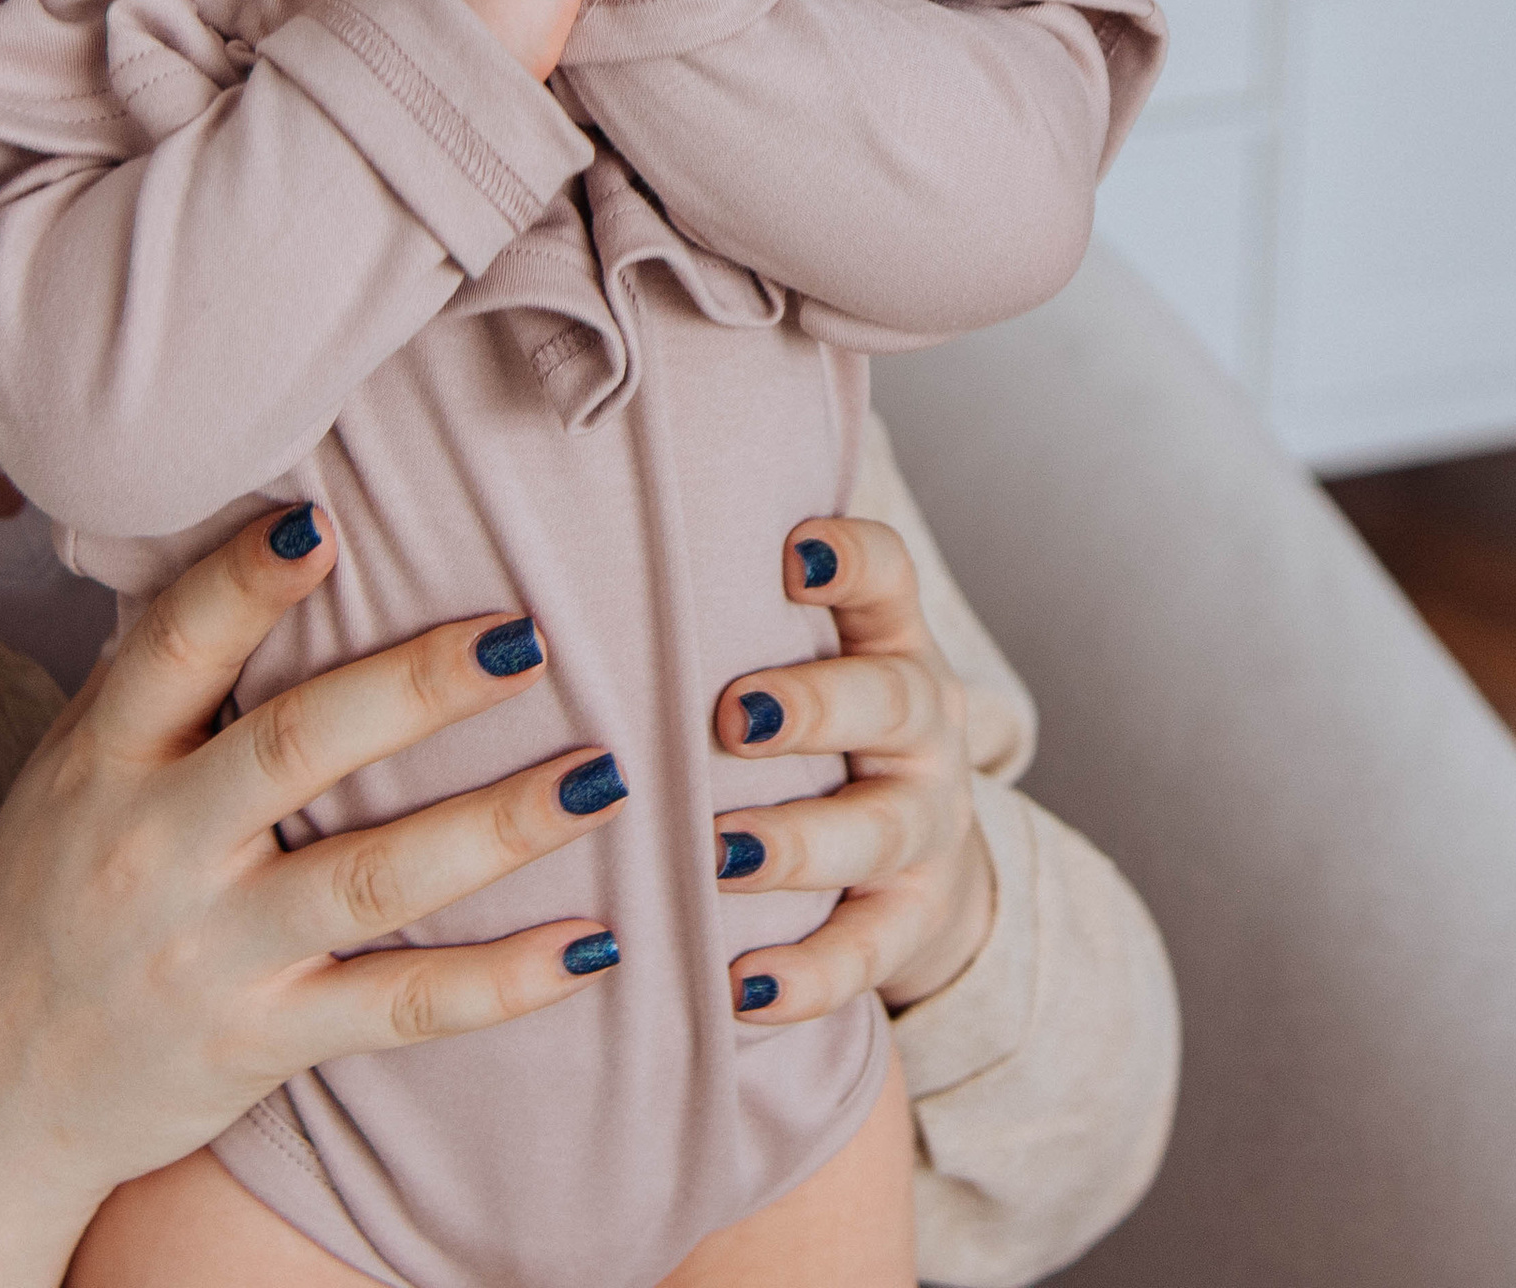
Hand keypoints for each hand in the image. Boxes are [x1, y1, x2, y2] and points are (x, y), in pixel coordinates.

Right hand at [0, 506, 626, 1287]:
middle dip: (417, 689)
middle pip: (297, 749)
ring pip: (373, 880)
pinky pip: (396, 1007)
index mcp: (104, 759)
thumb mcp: (72, 768)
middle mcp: (154, 849)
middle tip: (525, 639)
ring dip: (496, 826)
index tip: (328, 520)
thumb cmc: (53, 893)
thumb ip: (162, 673)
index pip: (173, 649)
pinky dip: (500, 984)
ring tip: (601, 777)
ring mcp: (212, 952)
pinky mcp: (261, 1040)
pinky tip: (592, 945)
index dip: (245, 581)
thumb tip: (279, 528)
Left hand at [708, 517, 997, 1022]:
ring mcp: (924, 827)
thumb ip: (734, 600)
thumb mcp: (813, 654)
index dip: (853, 560)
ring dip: (798, 842)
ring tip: (720, 852)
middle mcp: (921, 726)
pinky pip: (867, 954)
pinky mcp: (911, 922)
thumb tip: (590, 525)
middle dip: (817, 706)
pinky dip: (808, 976)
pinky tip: (743, 989)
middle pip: (893, 702)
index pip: (890, 579)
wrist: (923, 861)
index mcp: (889, 642)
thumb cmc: (820, 731)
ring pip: (878, 832)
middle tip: (734, 715)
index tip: (791, 553)